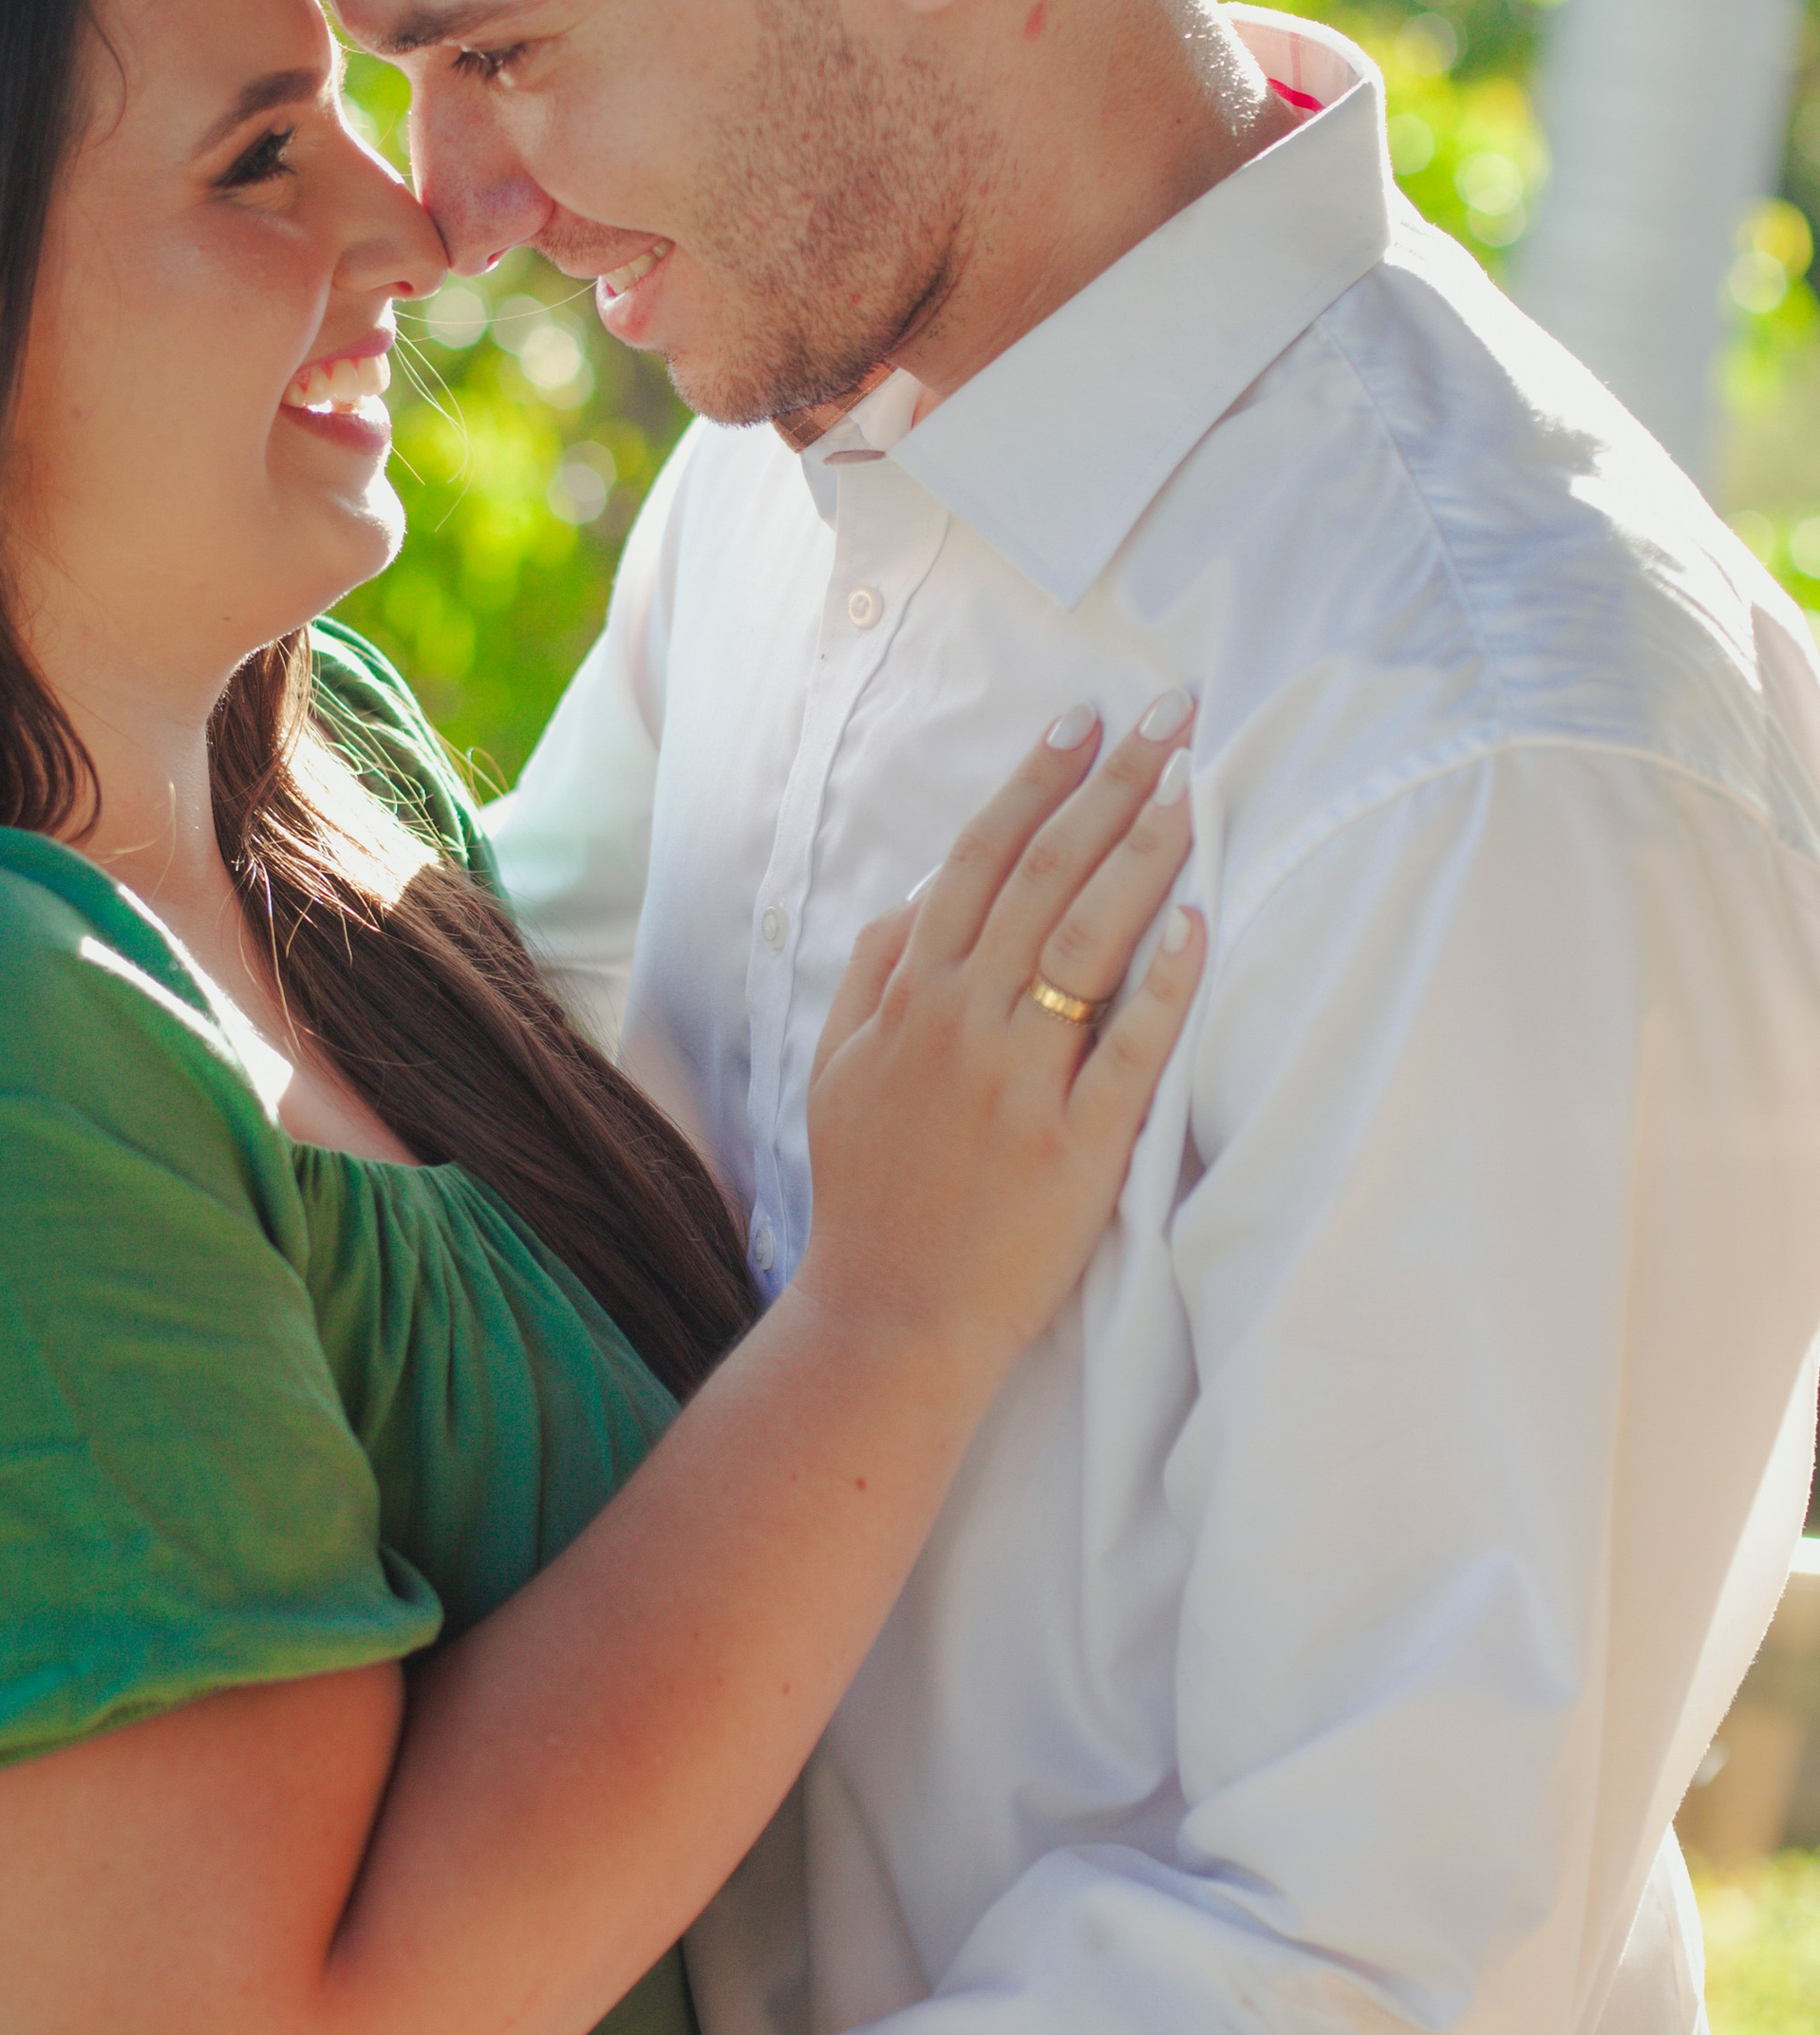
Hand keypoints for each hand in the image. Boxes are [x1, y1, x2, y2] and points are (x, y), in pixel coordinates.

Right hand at [797, 692, 1199, 1388]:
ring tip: (1189, 786)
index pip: (977, 862)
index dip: (1032, 785)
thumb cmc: (870, 1193)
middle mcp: (961, 1023)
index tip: (1083, 721)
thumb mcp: (837, 1069)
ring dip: (1140, 853)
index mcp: (908, 998)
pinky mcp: (1074, 1147)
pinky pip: (1128, 1050)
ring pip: (1083, 941)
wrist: (887, 1317)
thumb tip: (912, 899)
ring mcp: (1018, 1083)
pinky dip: (1162, 983)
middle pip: (1042, 878)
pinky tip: (1197, 922)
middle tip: (1166, 717)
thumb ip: (870, 976)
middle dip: (1108, 786)